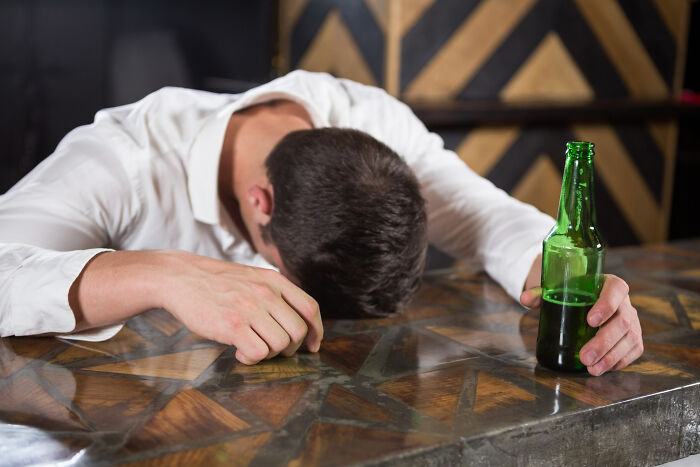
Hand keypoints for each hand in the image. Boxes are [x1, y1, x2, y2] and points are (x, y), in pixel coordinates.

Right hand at [159, 250, 322, 364]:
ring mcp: (250, 308)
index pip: (310, 308)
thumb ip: (274, 294)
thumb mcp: (252, 278)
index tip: (313, 345)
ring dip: (269, 354)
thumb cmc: (217, 283)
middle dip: (290, 348)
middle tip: (273, 350)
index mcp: (274, 281)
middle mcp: (266, 293)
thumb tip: (297, 323)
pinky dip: (252, 359)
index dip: (317, 331)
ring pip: (280, 345)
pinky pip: (258, 353)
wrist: (180, 278)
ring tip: (252, 347)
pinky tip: (240, 352)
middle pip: (298, 331)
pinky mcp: (233, 325)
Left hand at [521, 274, 642, 375]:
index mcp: (608, 283)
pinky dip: (620, 361)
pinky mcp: (633, 337)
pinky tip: (604, 369)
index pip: (615, 290)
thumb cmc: (569, 291)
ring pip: (629, 339)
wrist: (581, 297)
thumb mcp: (554, 288)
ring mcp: (632, 320)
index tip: (590, 321)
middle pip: (622, 321)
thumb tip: (524, 299)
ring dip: (611, 357)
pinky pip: (633, 350)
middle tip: (585, 357)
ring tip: (592, 369)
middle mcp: (625, 302)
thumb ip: (539, 292)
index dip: (607, 305)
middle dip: (604, 342)